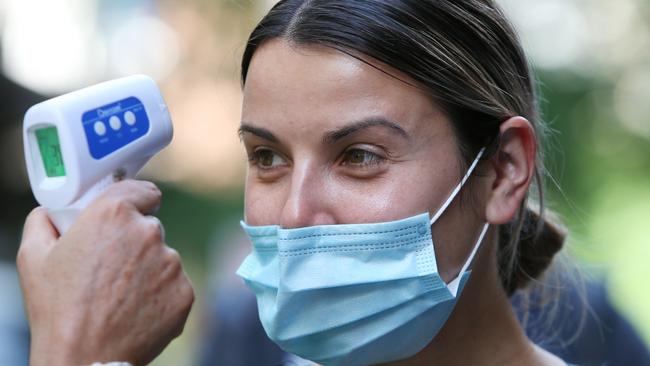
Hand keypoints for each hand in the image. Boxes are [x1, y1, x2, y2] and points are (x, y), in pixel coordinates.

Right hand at [17, 180, 194, 365]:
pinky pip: (175, 285)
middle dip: (134, 242)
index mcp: (114, 214)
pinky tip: (136, 309)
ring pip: (164, 258)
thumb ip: (45, 222)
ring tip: (119, 295)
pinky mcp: (185, 292)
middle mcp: (149, 233)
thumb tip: (52, 213)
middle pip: (150, 228)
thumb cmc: (58, 309)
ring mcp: (172, 263)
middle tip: (110, 268)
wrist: (84, 357)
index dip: (137, 201)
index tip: (133, 209)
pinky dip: (161, 295)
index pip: (144, 191)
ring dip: (149, 270)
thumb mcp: (34, 257)